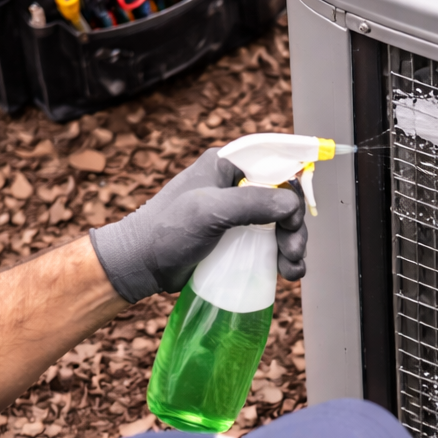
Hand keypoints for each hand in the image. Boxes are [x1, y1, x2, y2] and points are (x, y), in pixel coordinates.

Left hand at [89, 148, 307, 302]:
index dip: (294, 189)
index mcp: (228, 165)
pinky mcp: (236, 237)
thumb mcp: (210, 211)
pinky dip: (281, 257)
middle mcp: (235, 185)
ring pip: (280, 224)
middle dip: (294, 227)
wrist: (142, 265)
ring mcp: (236, 213)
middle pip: (283, 199)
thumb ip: (253, 203)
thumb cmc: (168, 230)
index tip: (295, 218)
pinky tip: (287, 273)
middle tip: (293, 251)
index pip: (276, 165)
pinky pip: (268, 243)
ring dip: (292, 245)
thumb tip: (293, 206)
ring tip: (292, 270)